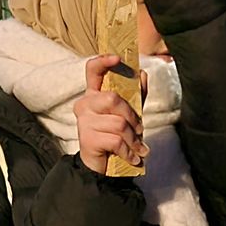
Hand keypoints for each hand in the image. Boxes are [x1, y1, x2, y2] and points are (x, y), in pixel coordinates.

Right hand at [75, 54, 149, 174]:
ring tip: (137, 148)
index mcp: (94, 94)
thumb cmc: (116, 136)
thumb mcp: (130, 113)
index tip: (117, 58)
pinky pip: (116, 140)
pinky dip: (129, 151)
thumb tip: (142, 73)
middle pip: (112, 99)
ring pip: (118, 123)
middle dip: (132, 116)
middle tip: (139, 129)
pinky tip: (132, 157)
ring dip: (133, 139)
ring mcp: (83, 121)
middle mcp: (84, 104)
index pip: (92, 70)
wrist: (104, 166)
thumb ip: (137, 94)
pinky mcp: (86, 139)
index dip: (103, 61)